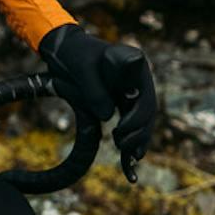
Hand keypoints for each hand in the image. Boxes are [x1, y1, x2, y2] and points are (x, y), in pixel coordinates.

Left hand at [37, 23, 159, 168]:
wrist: (67, 50)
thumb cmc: (75, 53)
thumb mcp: (82, 68)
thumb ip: (94, 90)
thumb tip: (108, 117)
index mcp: (135, 66)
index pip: (146, 96)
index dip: (139, 117)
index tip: (121, 128)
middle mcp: (138, 80)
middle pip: (148, 112)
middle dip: (138, 132)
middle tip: (120, 144)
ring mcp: (132, 92)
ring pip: (143, 122)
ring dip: (137, 140)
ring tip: (127, 156)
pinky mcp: (123, 103)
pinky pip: (132, 125)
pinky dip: (132, 143)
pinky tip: (131, 163)